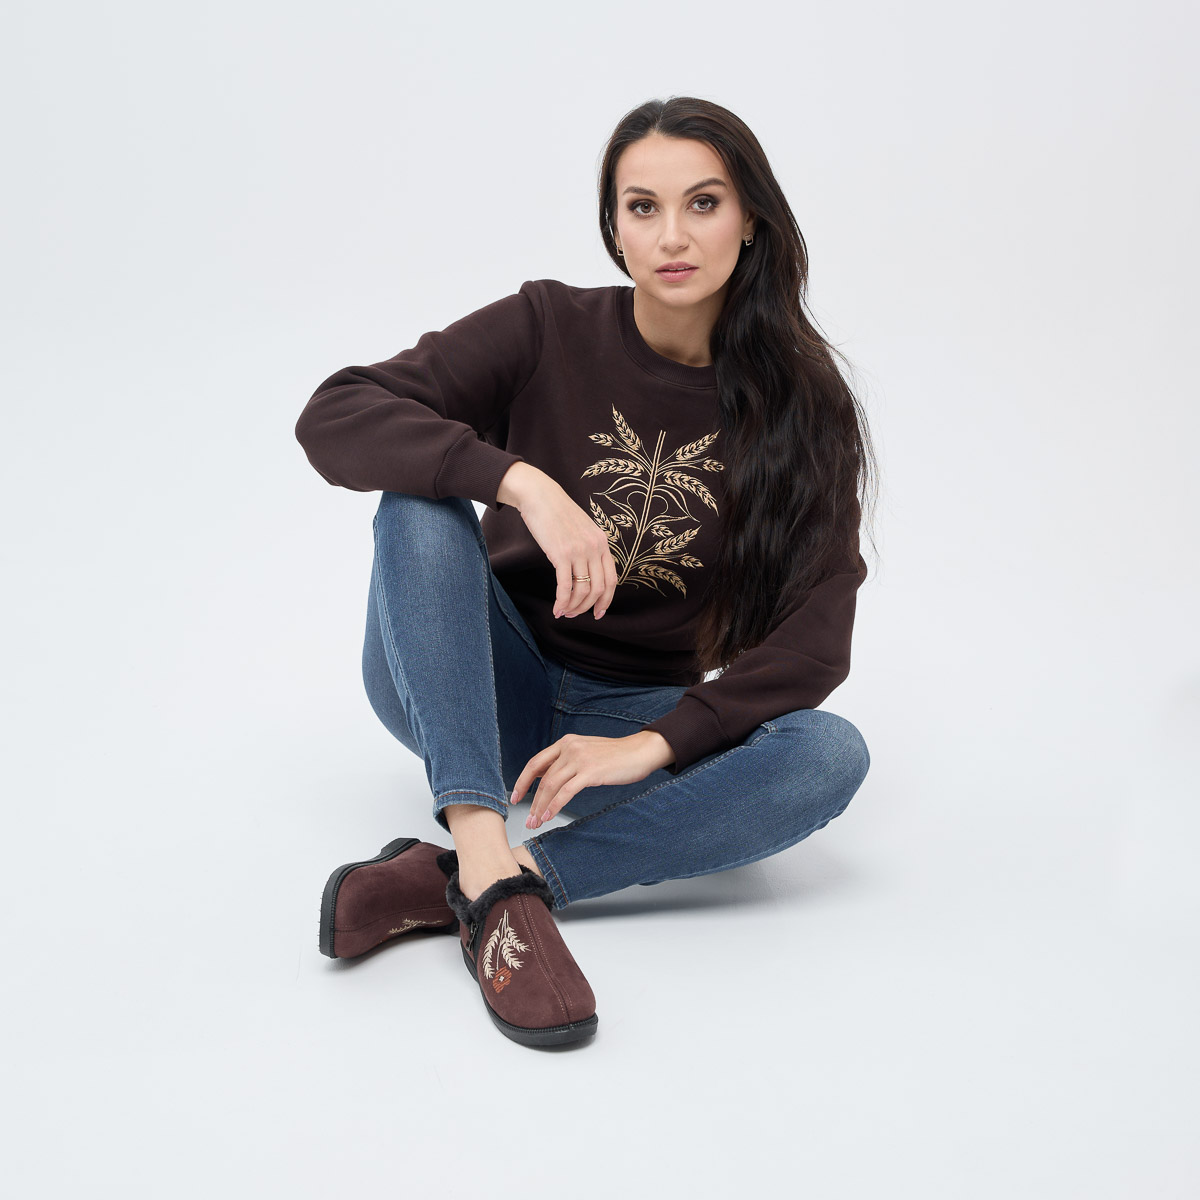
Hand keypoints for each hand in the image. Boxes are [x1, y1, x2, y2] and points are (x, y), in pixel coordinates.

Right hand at [500, 465, 617, 619]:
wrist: (540, 496)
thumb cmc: (558, 513)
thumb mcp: (583, 529)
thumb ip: (589, 549)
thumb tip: (586, 574)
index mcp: (603, 543)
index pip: (612, 580)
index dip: (606, 600)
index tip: (599, 613)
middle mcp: (594, 548)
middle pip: (598, 589)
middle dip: (588, 608)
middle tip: (576, 615)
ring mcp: (579, 551)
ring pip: (582, 591)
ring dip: (573, 607)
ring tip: (564, 612)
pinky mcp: (561, 554)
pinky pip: (565, 586)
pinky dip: (562, 601)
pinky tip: (556, 609)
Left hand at [510, 731, 671, 827]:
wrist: (640, 752)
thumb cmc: (616, 756)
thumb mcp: (586, 751)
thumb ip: (567, 761)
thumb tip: (547, 777)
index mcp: (566, 743)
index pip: (536, 763)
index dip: (522, 781)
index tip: (515, 797)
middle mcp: (569, 748)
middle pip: (542, 777)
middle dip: (532, 800)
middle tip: (527, 819)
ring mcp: (580, 759)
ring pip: (551, 785)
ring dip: (541, 807)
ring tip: (536, 822)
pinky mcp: (591, 772)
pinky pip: (566, 792)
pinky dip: (554, 806)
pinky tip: (549, 816)